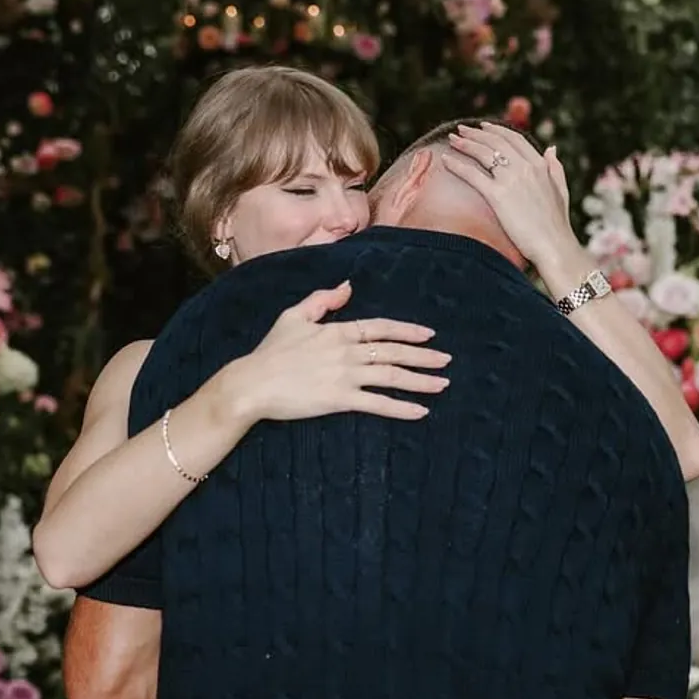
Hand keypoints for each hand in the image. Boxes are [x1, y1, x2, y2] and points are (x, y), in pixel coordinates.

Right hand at [230, 280, 450, 422]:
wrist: (252, 383)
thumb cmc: (269, 351)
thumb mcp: (293, 316)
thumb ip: (322, 300)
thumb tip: (347, 287)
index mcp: (337, 331)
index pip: (380, 328)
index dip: (407, 331)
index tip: (428, 335)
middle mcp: (346, 352)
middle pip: (393, 352)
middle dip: (424, 356)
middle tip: (446, 360)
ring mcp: (345, 376)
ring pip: (391, 376)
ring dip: (420, 381)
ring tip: (442, 384)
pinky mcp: (339, 400)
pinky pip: (377, 404)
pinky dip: (401, 408)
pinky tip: (420, 411)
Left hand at [440, 122, 582, 268]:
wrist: (554, 245)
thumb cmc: (556, 223)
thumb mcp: (560, 189)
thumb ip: (555, 167)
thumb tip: (552, 148)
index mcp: (539, 165)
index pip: (514, 139)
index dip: (496, 130)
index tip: (483, 126)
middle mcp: (525, 167)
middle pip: (495, 142)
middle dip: (475, 133)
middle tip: (460, 129)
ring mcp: (511, 180)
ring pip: (483, 153)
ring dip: (465, 143)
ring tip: (451, 139)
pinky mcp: (498, 195)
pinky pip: (472, 175)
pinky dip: (457, 165)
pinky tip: (445, 160)